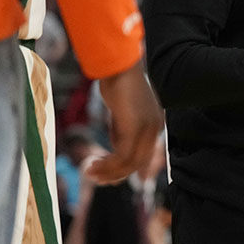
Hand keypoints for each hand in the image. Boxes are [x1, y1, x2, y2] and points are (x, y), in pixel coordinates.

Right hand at [86, 60, 163, 184]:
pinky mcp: (135, 128)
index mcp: (154, 125)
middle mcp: (155, 128)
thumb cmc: (117, 83)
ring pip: (129, 162)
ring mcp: (147, 128)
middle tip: (94, 177)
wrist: (117, 66)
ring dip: (107, 171)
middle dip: (115, 173)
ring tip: (89, 172)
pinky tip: (91, 163)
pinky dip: (106, 164)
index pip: (144, 155)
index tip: (109, 177)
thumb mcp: (122, 111)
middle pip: (137, 162)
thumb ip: (122, 129)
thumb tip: (115, 148)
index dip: (127, 169)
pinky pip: (121, 156)